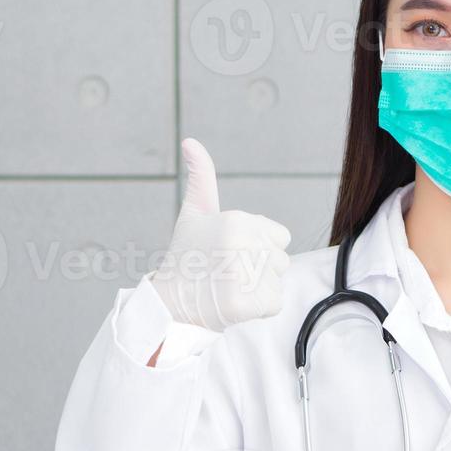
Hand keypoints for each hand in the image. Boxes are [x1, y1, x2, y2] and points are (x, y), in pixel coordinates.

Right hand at [148, 138, 291, 330]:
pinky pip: (274, 303)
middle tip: (225, 271)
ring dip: (259, 287)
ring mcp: (245, 276)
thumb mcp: (195, 212)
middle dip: (259, 267)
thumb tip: (191, 142)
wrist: (169, 300)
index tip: (229, 251)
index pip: (280, 236)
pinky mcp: (247, 304)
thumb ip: (201, 176)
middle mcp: (242, 245)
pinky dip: (258, 308)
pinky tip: (234, 302)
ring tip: (228, 286)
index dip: (259, 246)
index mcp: (236, 220)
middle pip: (280, 259)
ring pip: (278, 280)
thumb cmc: (186, 255)